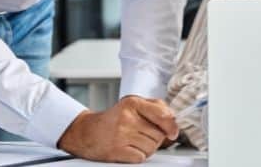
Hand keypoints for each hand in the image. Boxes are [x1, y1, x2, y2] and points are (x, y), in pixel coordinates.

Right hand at [57, 96, 178, 162]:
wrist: (87, 132)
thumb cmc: (113, 119)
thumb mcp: (133, 105)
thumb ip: (155, 107)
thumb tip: (173, 120)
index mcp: (132, 103)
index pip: (162, 115)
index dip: (171, 126)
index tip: (173, 132)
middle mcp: (127, 118)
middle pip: (158, 135)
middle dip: (155, 138)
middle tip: (142, 134)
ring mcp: (121, 134)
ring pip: (151, 147)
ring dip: (147, 148)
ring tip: (134, 141)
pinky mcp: (117, 150)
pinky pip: (141, 157)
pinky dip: (138, 156)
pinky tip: (129, 149)